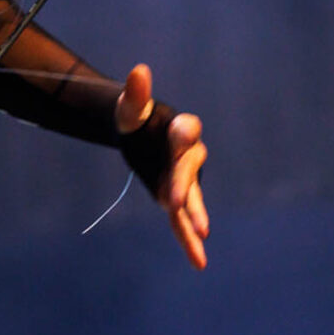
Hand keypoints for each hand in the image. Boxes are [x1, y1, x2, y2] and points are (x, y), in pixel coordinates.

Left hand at [117, 63, 207, 269]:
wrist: (135, 135)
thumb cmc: (136, 117)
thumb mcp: (129, 107)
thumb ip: (136, 93)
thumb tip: (138, 71)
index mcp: (179, 130)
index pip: (187, 131)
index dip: (184, 135)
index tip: (181, 137)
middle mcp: (188, 156)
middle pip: (187, 169)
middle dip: (183, 183)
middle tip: (174, 199)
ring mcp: (184, 180)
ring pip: (191, 199)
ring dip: (195, 215)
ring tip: (203, 233)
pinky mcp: (175, 198)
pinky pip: (182, 221)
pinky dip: (189, 242)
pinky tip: (199, 263)